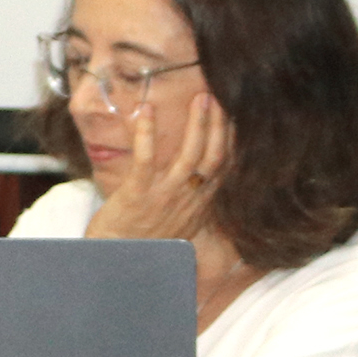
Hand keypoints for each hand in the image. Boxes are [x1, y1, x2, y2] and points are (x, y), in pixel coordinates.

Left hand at [86, 92, 231, 246]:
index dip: (236, 139)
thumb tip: (205, 182)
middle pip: (216, 156)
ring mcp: (165, 196)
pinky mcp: (138, 194)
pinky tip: (146, 111)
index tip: (241, 114)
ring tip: (200, 97)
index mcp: (201, 204)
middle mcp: (189, 199)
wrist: (116, 262)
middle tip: (221, 94)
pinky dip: (147, 134)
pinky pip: (146, 160)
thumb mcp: (181, 224)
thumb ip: (195, 203)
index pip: (227, 167)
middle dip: (221, 124)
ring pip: (190, 156)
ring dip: (197, 124)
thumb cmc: (144, 240)